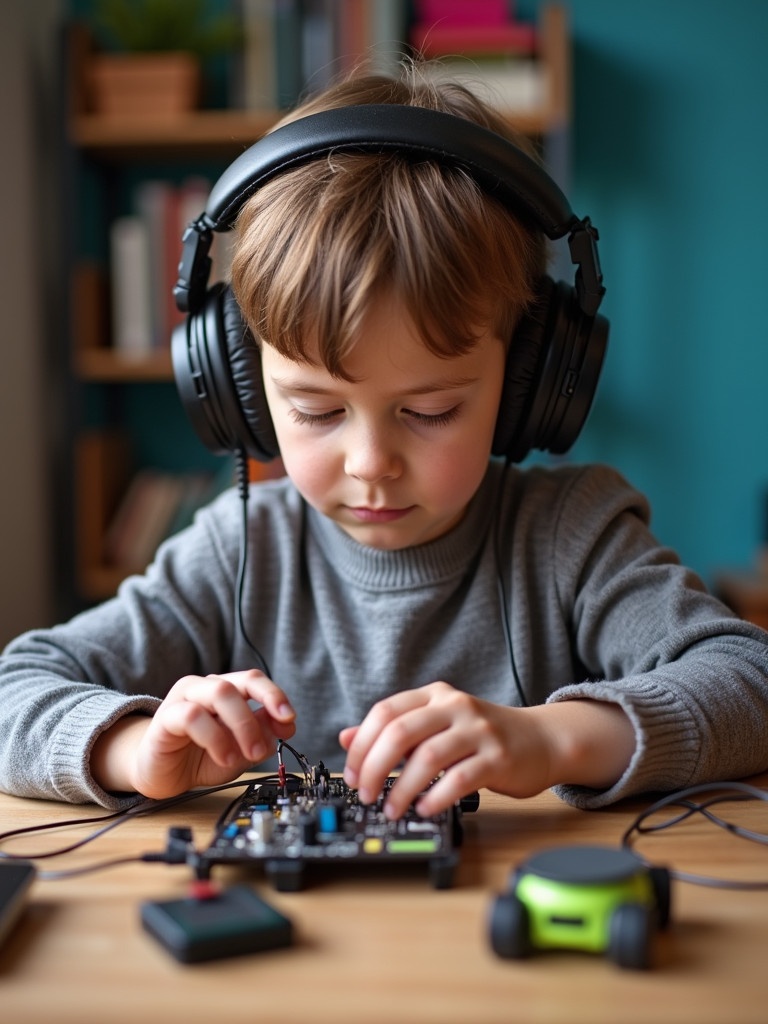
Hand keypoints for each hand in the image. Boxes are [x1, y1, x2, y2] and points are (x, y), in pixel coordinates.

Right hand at [93, 669, 295, 799]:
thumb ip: (264, 734)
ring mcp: (184, 698)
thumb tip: (288, 723)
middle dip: (260, 713)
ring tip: (243, 756)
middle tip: (263, 747)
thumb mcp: (242, 749)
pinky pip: (192, 716)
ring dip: (240, 725)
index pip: (254, 680)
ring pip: (219, 692)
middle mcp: (206, 688)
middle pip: (241, 682)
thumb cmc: (202, 757)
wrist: (163, 776)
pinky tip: (223, 756)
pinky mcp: (166, 717)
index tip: (289, 718)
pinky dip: (214, 737)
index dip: (275, 695)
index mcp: (227, 691)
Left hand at [339, 684, 635, 819]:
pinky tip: (426, 809)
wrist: (542, 739)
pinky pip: (459, 778)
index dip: (362, 746)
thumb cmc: (484, 737)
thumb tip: (347, 737)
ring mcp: (478, 730)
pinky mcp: (498, 757)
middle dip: (374, 768)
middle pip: (400, 732)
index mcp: (434, 696)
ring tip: (392, 809)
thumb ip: (395, 729)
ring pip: (427, 756)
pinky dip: (436, 797)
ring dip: (402, 788)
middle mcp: (454, 706)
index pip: (384, 712)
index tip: (352, 774)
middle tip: (366, 794)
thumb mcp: (437, 725)